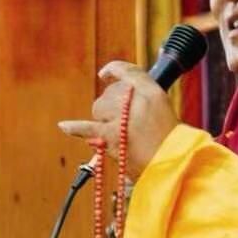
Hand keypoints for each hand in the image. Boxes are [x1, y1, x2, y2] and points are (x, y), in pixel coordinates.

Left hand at [59, 61, 178, 179]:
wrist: (173, 165)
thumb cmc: (169, 141)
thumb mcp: (163, 110)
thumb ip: (140, 94)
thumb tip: (111, 82)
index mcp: (153, 92)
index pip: (128, 72)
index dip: (115, 71)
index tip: (106, 74)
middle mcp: (138, 100)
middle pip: (112, 91)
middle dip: (114, 103)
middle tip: (127, 121)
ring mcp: (123, 117)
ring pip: (100, 107)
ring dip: (104, 116)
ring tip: (121, 132)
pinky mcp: (111, 137)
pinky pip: (86, 128)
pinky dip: (74, 128)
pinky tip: (64, 126)